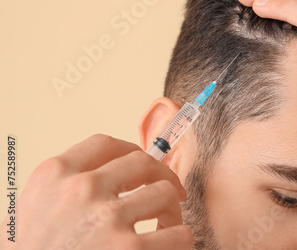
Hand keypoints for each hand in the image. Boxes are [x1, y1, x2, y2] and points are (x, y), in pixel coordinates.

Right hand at [1, 134, 192, 249]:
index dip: (131, 151)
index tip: (142, 165)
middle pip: (142, 163)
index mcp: (54, 176)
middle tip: (169, 194)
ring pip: (165, 193)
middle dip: (161, 177)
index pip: (105, 144)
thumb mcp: (30, 212)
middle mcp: (81, 190)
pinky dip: (179, 241)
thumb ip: (63, 189)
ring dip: (171, 211)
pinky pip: (179, 234)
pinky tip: (168, 247)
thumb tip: (103, 177)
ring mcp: (107, 218)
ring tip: (165, 227)